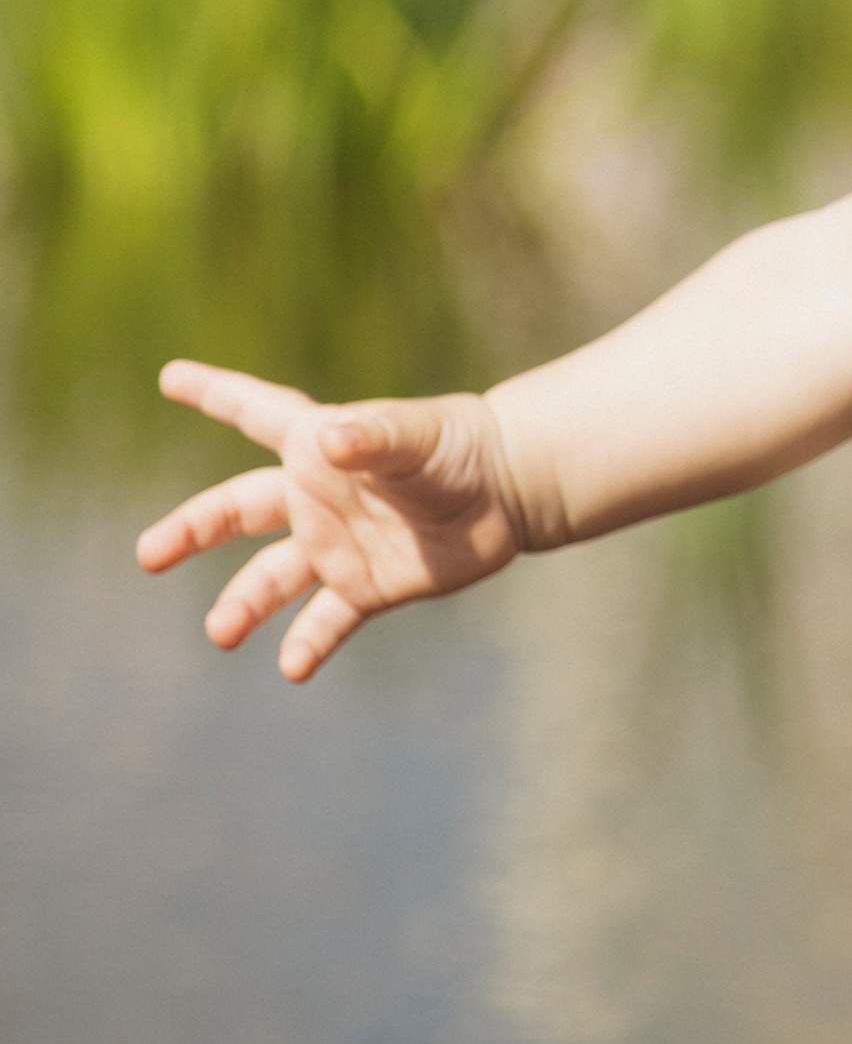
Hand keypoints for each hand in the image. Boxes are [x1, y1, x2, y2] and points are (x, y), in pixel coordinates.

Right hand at [137, 361, 526, 678]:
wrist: (509, 490)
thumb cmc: (459, 448)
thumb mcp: (416, 436)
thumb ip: (373, 438)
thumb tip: (330, 441)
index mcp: (319, 448)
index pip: (255, 413)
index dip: (214, 392)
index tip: (170, 375)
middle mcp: (318, 499)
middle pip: (238, 510)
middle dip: (192, 529)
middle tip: (151, 554)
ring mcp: (339, 545)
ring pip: (272, 578)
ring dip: (242, 604)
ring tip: (221, 631)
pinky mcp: (369, 586)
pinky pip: (326, 621)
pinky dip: (307, 645)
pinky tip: (292, 668)